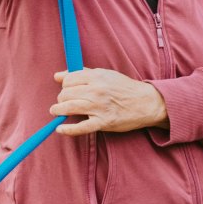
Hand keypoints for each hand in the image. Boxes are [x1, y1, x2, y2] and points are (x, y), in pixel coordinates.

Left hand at [50, 69, 168, 135]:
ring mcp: (99, 107)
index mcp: (97, 77)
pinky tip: (60, 129)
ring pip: (69, 108)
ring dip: (58, 111)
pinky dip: (68, 130)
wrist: (146, 102)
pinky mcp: (104, 122)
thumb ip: (82, 73)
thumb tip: (57, 76)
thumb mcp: (105, 75)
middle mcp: (97, 90)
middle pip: (66, 94)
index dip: (64, 85)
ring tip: (56, 112)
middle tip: (63, 102)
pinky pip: (81, 127)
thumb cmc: (124, 88)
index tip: (66, 90)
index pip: (69, 80)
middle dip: (61, 99)